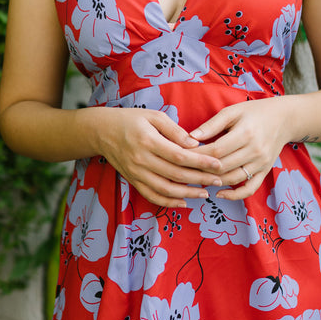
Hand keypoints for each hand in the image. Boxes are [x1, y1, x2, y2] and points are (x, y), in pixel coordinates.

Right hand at [96, 108, 224, 207]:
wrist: (102, 132)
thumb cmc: (131, 120)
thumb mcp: (153, 116)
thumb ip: (175, 130)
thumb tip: (194, 145)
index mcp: (148, 141)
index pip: (179, 156)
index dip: (200, 162)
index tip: (218, 164)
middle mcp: (141, 160)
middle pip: (175, 174)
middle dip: (200, 179)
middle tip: (218, 180)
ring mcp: (136, 173)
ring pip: (165, 189)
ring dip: (187, 194)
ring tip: (205, 193)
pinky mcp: (133, 180)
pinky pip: (151, 196)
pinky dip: (168, 202)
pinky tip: (183, 202)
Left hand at [190, 98, 294, 199]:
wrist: (284, 119)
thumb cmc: (254, 112)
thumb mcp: (232, 111)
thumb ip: (212, 124)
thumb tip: (190, 138)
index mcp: (245, 133)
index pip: (216, 150)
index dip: (197, 155)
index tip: (182, 155)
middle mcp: (255, 150)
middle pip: (223, 166)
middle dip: (200, 169)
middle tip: (184, 169)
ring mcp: (261, 163)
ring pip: (233, 179)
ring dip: (213, 181)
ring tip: (196, 179)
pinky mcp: (265, 171)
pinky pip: (250, 188)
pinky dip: (234, 195)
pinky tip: (219, 194)